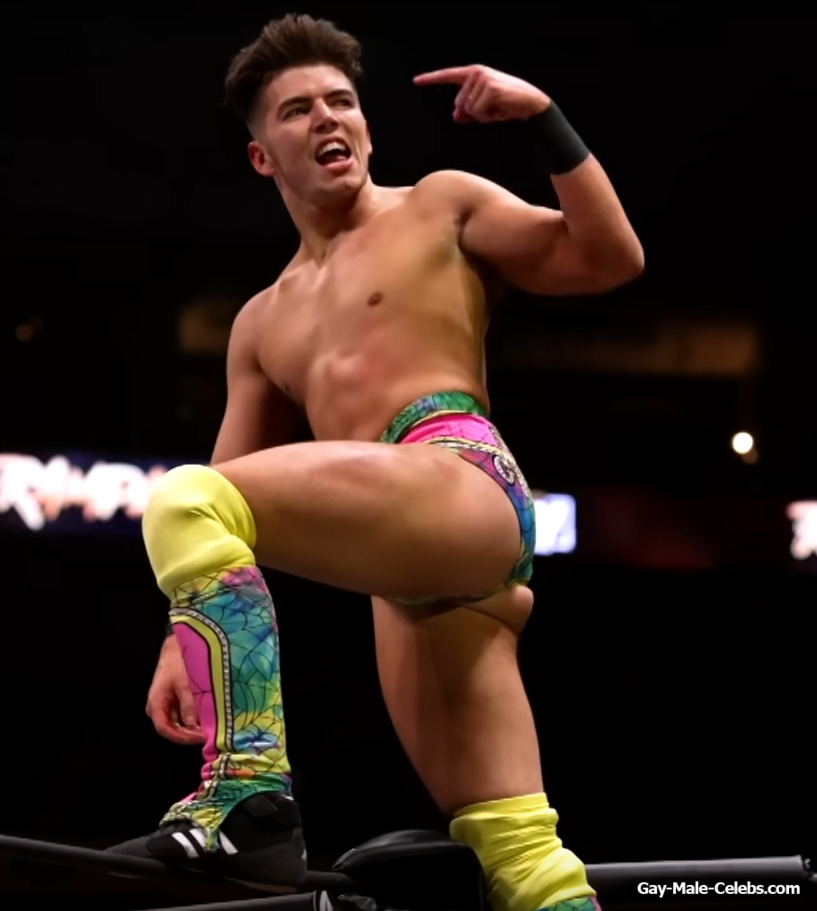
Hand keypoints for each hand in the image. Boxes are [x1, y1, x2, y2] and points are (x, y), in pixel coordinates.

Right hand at [145, 633, 204, 744]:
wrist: (178, 644)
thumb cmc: (178, 661)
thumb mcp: (185, 683)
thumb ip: (188, 705)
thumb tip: (193, 727)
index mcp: (156, 703)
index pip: (165, 729)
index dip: (182, 737)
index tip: (200, 737)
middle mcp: (159, 707)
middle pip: (173, 728)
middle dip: (190, 733)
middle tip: (209, 734)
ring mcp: (168, 704)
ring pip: (180, 722)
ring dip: (194, 726)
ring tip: (211, 727)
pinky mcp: (177, 699)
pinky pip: (185, 713)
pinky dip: (196, 717)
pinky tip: (208, 717)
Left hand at [414, 65, 550, 123]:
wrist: (531, 103)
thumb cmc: (508, 105)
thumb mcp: (485, 110)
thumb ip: (467, 112)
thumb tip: (455, 115)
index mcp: (473, 74)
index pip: (448, 76)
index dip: (431, 79)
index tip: (416, 81)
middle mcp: (476, 73)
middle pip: (459, 104)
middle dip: (473, 113)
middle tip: (492, 109)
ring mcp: (482, 79)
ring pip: (468, 109)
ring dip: (482, 116)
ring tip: (498, 108)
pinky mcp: (489, 88)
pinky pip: (477, 112)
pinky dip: (487, 117)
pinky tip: (500, 110)